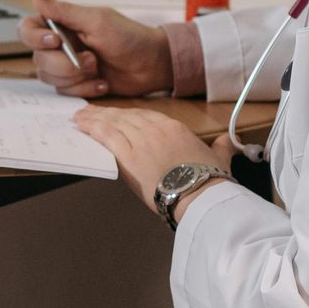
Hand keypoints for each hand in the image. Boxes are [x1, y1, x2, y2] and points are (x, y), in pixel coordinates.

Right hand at [21, 0, 173, 97]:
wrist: (152, 65)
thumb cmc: (129, 38)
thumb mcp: (97, 21)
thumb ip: (64, 11)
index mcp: (61, 24)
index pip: (28, 29)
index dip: (35, 37)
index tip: (56, 40)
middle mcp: (59, 45)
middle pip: (38, 58)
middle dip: (65, 64)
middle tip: (91, 60)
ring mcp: (66, 66)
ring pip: (49, 78)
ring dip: (76, 77)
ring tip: (98, 70)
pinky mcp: (75, 84)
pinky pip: (65, 92)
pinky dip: (85, 89)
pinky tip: (103, 82)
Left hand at [73, 108, 233, 218]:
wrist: (199, 195)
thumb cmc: (209, 181)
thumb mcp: (220, 159)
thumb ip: (222, 146)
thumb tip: (230, 140)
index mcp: (175, 128)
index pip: (146, 116)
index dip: (127, 114)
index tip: (117, 113)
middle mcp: (156, 130)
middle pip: (126, 117)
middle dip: (107, 114)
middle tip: (90, 112)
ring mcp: (141, 141)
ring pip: (113, 123)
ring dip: (94, 119)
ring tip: (79, 118)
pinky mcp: (129, 156)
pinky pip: (106, 136)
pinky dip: (92, 128)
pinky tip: (81, 126)